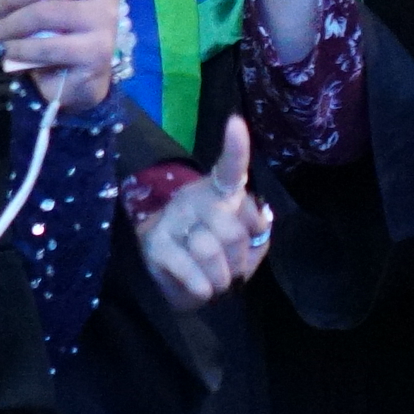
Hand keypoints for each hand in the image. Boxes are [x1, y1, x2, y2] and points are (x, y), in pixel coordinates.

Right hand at [138, 117, 273, 307]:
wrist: (177, 271)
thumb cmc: (219, 250)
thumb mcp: (246, 240)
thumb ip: (256, 231)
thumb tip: (258, 225)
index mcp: (222, 191)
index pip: (231, 167)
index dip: (235, 148)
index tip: (235, 124)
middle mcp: (195, 198)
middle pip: (233, 233)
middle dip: (240, 261)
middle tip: (233, 269)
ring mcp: (173, 219)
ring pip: (210, 252)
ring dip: (222, 278)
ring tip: (218, 280)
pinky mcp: (156, 245)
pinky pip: (189, 270)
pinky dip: (202, 287)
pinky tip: (203, 289)